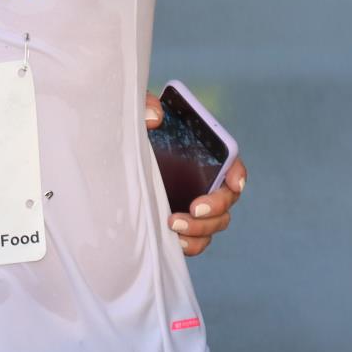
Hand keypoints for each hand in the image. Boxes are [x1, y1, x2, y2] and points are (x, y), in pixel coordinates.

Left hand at [145, 91, 247, 257]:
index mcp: (204, 155)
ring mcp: (195, 205)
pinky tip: (175, 241)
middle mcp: (206, 182)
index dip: (238, 173)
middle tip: (193, 208)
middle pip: (227, 200)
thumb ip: (147, 107)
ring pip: (215, 224)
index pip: (233, 164)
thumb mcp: (139, 113)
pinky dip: (191, 245)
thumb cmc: (136, 131)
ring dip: (200, 229)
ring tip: (173, 224)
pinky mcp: (182, 223)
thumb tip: (155, 118)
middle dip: (215, 207)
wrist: (113, 156)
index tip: (234, 182)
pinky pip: (197, 241)